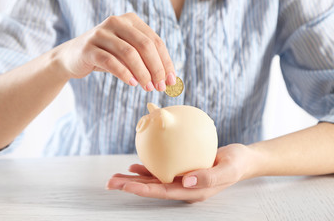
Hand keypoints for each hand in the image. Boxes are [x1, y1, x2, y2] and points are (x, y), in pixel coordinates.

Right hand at [54, 12, 175, 90]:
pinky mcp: (88, 48)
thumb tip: (169, 79)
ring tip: (147, 87)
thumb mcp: (127, 54)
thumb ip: (145, 60)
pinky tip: (132, 83)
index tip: (172, 81)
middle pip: (145, 45)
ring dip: (142, 73)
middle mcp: (117, 22)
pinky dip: (124, 73)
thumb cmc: (106, 56)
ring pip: (129, 53)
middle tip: (160, 86)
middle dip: (156, 68)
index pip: (156, 41)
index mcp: (131, 20)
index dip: (166, 62)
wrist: (72, 57)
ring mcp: (101, 33)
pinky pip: (110, 61)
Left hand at [106, 144, 262, 202]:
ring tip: (115, 177)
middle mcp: (183, 188)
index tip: (125, 185)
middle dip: (130, 186)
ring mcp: (182, 180)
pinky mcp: (182, 171)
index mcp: (192, 192)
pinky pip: (161, 170)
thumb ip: (209, 177)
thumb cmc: (237, 164)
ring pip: (153, 181)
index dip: (142, 189)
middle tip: (110, 182)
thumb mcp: (228, 169)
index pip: (162, 192)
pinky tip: (134, 166)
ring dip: (134, 179)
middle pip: (152, 188)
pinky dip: (146, 169)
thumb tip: (186, 181)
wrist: (242, 160)